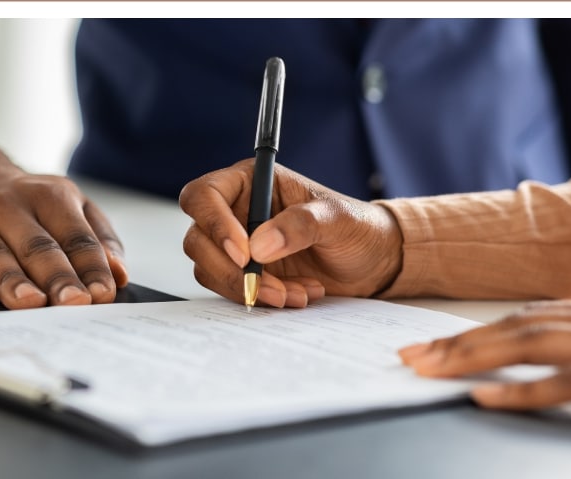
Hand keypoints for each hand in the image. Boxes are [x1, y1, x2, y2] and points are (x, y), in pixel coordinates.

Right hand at [0, 132, 127, 308]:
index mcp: (48, 196)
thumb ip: (97, 237)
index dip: (90, 265)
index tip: (103, 294)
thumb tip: (119, 274)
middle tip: (73, 303)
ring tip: (29, 302)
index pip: (74, 235)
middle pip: (35, 245)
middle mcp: (4, 204)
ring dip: (9, 278)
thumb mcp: (66, 205)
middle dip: (56, 275)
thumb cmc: (21, 203)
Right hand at [179, 159, 402, 307]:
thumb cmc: (356, 227)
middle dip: (232, 269)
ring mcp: (236, 245)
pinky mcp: (244, 273)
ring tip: (296, 292)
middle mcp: (235, 211)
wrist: (372, 261)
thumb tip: (259, 246)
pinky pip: (231, 290)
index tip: (244, 253)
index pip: (204, 195)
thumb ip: (300, 225)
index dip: (214, 223)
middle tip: (271, 286)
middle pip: (198, 239)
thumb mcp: (337, 219)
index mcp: (251, 181)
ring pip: (210, 269)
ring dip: (251, 288)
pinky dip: (260, 298)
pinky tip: (296, 294)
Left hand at [399, 298, 570, 410]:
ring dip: (473, 355)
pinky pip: (570, 383)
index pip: (529, 319)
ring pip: (532, 345)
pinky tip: (483, 396)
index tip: (436, 344)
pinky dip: (523, 390)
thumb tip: (558, 365)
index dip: (478, 331)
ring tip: (430, 368)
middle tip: (413, 356)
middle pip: (518, 327)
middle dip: (460, 341)